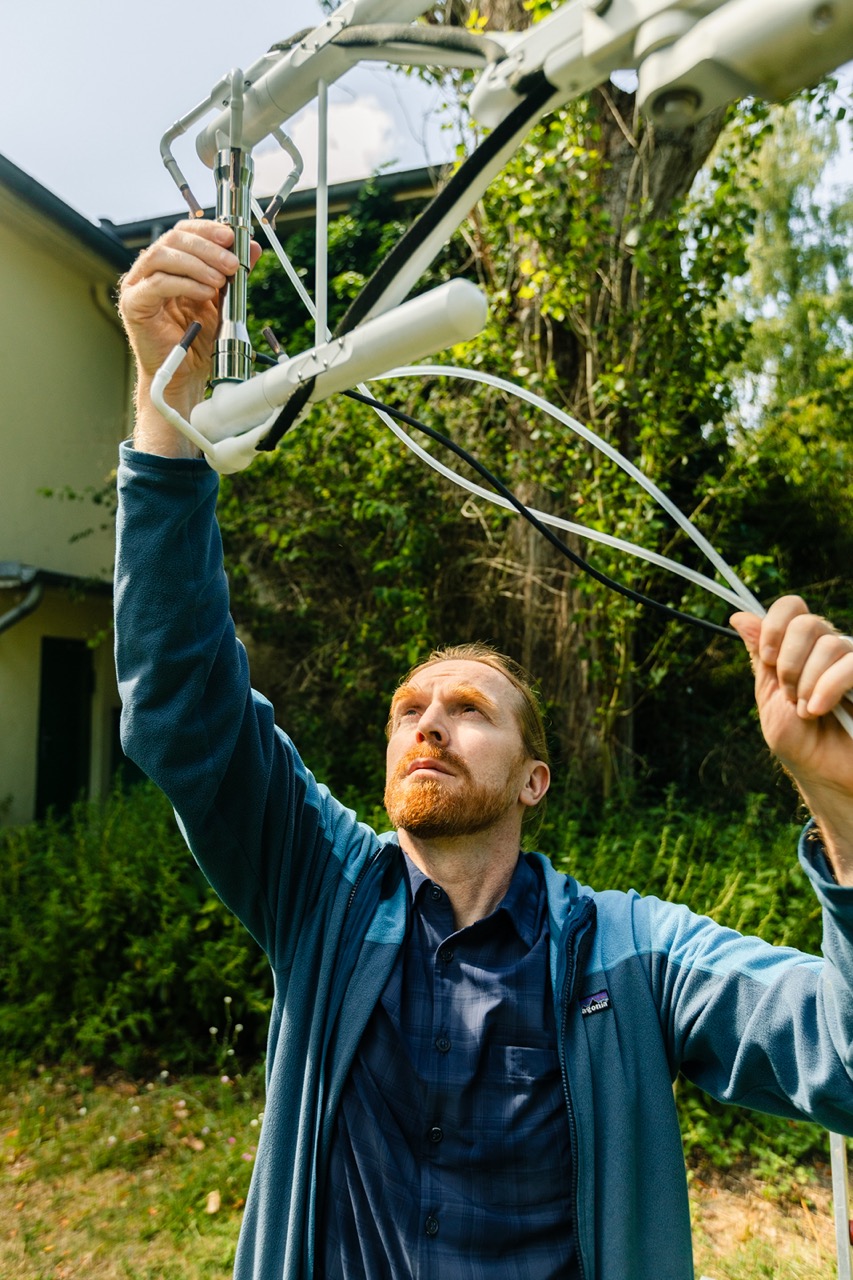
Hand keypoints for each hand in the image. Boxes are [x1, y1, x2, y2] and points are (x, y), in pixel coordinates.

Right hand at [118, 221, 261, 433]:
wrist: (185, 374)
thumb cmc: (197, 340)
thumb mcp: (222, 300)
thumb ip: (233, 273)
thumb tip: (252, 248)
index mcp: (169, 264)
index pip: (184, 232)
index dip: (206, 229)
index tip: (231, 236)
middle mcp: (150, 271)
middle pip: (173, 239)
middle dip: (207, 248)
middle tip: (232, 263)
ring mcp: (138, 286)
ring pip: (162, 256)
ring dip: (197, 264)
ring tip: (221, 279)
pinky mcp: (134, 305)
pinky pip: (157, 284)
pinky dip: (184, 284)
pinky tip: (205, 292)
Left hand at [731, 596, 852, 876]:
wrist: (830, 779)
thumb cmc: (802, 745)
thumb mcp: (771, 700)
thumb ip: (762, 659)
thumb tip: (739, 617)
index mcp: (803, 649)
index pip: (792, 607)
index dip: (775, 625)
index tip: (769, 660)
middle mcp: (832, 648)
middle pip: (807, 622)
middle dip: (789, 663)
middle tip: (790, 696)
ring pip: (830, 642)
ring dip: (808, 683)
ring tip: (808, 712)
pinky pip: (850, 663)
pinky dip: (828, 686)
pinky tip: (820, 709)